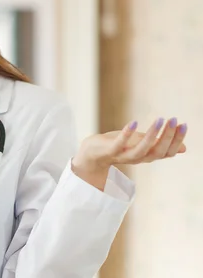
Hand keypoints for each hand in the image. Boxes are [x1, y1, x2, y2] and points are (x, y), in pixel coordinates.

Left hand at [72, 118, 187, 189]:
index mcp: (147, 156)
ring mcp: (123, 156)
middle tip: (175, 120)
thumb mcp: (142, 144)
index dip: (177, 140)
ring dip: (151, 135)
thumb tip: (184, 149)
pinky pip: (119, 144)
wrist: (92, 154)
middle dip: (168, 137)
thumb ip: (159, 145)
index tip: (183, 125)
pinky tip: (133, 122)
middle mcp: (138, 158)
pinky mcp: (109, 151)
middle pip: (157, 152)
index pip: (167, 152)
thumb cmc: (119, 147)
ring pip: (141, 150)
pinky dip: (126, 134)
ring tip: (160, 119)